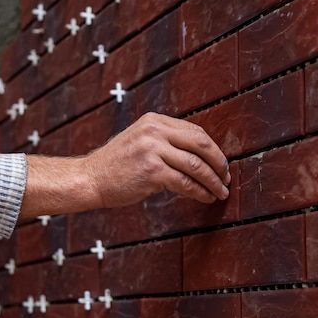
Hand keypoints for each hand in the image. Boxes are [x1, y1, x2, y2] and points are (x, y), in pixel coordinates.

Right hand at [83, 112, 230, 207]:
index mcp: (154, 120)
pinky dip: (200, 192)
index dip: (213, 149)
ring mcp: (153, 150)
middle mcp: (155, 131)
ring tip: (220, 192)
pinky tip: (205, 197)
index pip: (195, 131)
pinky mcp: (152, 172)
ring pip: (196, 165)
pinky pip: (185, 183)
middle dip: (219, 163)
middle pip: (201, 144)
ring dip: (213, 181)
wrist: (90, 178)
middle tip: (226, 178)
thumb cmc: (116, 165)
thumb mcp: (140, 140)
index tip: (220, 163)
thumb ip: (165, 140)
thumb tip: (198, 155)